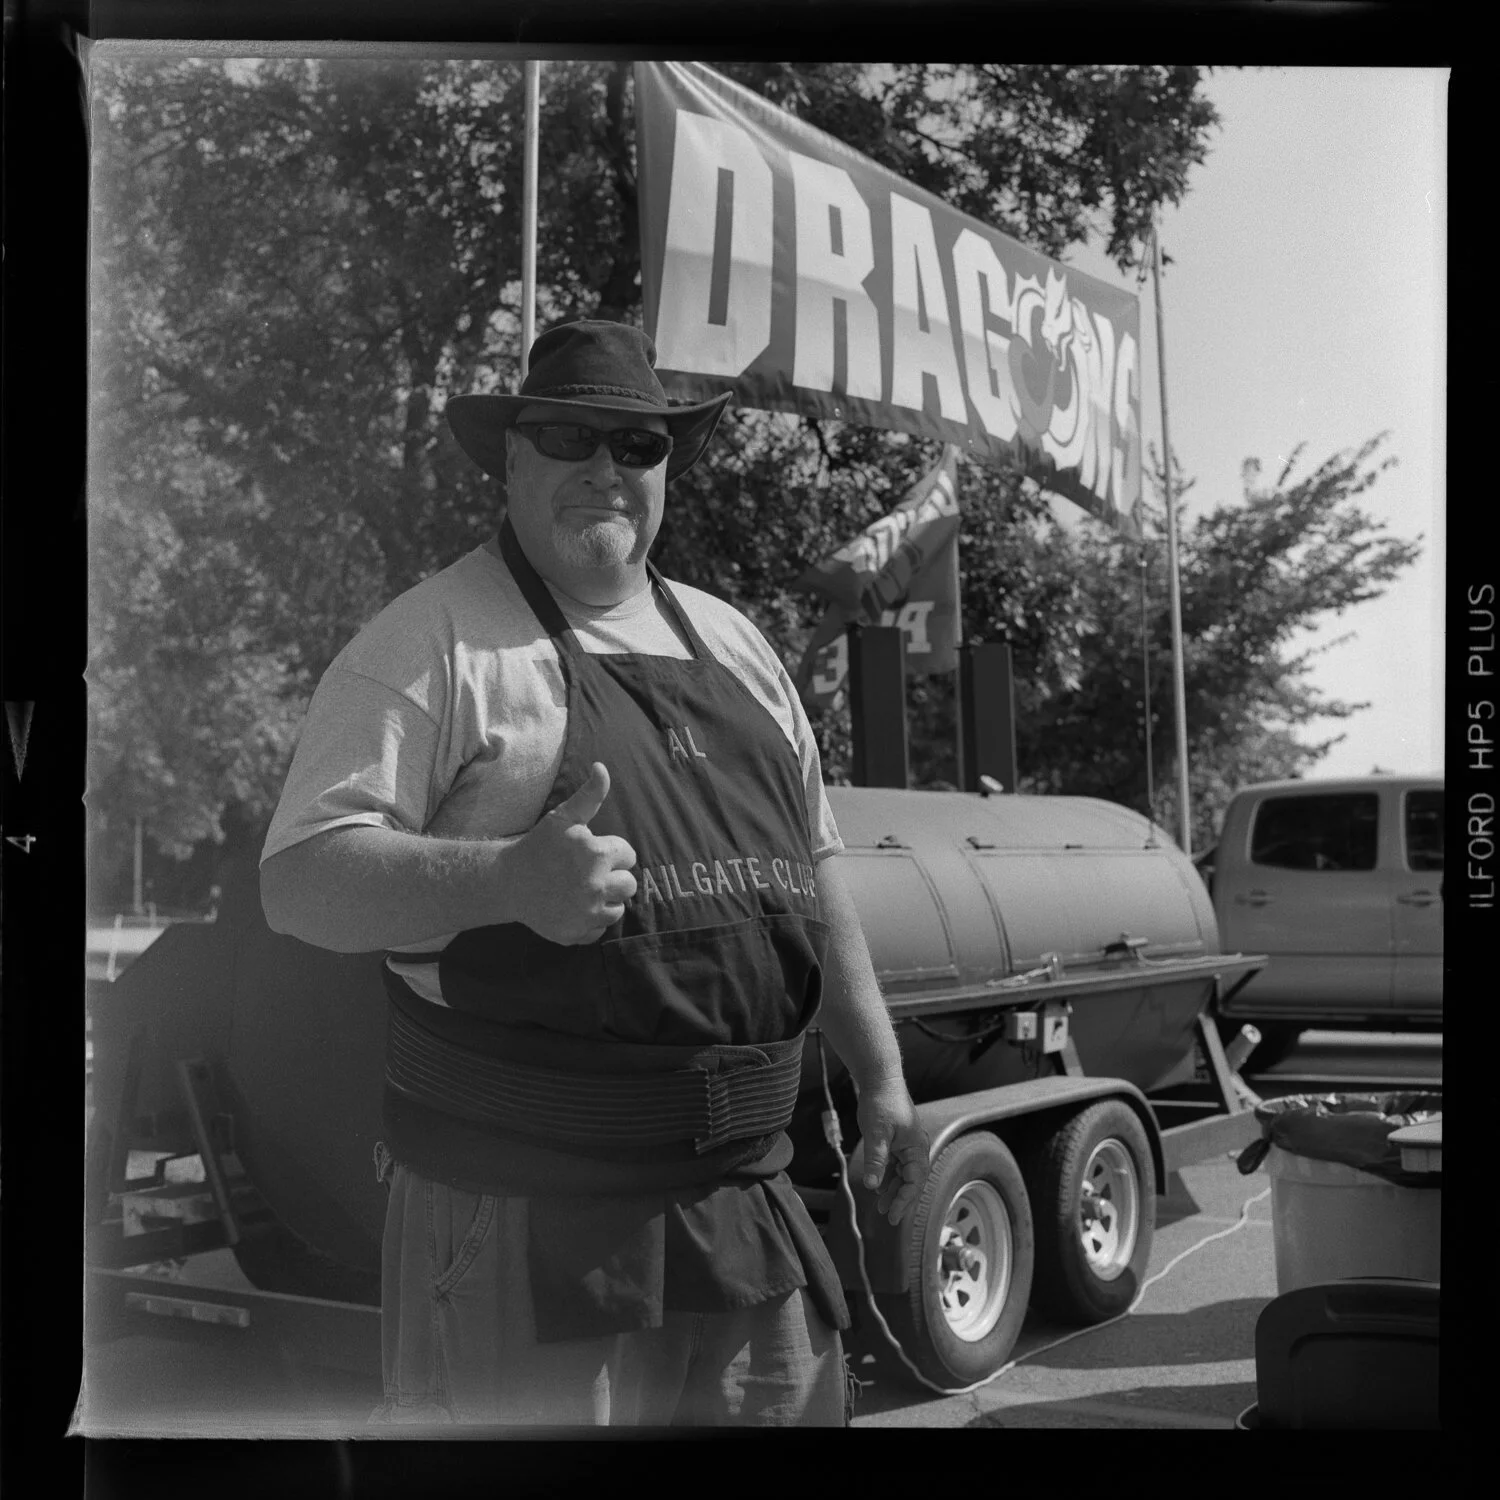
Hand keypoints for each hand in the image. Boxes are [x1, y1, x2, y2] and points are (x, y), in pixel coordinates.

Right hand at [511, 762, 637, 944]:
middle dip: (612, 877)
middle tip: (587, 873)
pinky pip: (601, 928)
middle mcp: (597, 886)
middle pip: (629, 884)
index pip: (628, 855)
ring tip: (582, 890)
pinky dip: (591, 920)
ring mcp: (587, 913)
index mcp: (598, 855)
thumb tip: (601, 767)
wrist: (508, 881)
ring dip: (606, 900)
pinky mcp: (578, 933)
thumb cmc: (539, 846)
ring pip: (618, 908)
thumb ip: (590, 795)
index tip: (589, 853)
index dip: (610, 852)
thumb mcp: (563, 817)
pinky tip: (574, 907)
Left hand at [856, 1076, 928, 1224]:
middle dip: (900, 1199)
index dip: (904, 1201)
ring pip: (903, 1174)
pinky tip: (879, 1187)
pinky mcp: (897, 1141)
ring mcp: (907, 1145)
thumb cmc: (881, 1103)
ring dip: (893, 1189)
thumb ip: (877, 1160)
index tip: (893, 1217)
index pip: (914, 1182)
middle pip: (911, 1181)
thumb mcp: (876, 1133)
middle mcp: (915, 1148)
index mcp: (916, 1148)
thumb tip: (873, 1186)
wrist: (880, 1079)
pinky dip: (888, 1176)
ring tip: (881, 1207)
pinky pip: (895, 1165)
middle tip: (889, 1218)